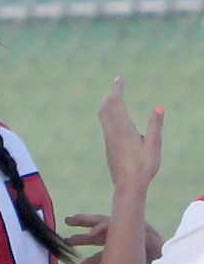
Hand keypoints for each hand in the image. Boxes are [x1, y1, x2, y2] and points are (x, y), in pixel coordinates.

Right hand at [64, 212, 163, 263]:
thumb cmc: (161, 258)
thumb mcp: (155, 248)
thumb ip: (146, 242)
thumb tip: (138, 237)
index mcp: (134, 229)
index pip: (114, 224)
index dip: (102, 227)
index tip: (91, 233)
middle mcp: (126, 234)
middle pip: (103, 224)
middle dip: (84, 221)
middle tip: (68, 221)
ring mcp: (122, 244)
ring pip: (99, 239)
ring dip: (83, 239)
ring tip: (67, 241)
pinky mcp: (120, 256)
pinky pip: (103, 255)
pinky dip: (92, 258)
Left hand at [99, 77, 163, 192]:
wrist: (127, 185)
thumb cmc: (143, 166)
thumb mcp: (154, 145)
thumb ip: (155, 126)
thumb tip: (159, 108)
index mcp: (122, 129)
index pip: (115, 103)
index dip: (116, 89)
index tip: (119, 78)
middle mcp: (112, 132)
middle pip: (106, 108)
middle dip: (111, 94)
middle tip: (118, 84)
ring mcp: (109, 139)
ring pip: (104, 117)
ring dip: (108, 104)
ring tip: (115, 96)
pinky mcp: (109, 146)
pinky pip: (106, 125)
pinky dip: (109, 114)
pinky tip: (115, 117)